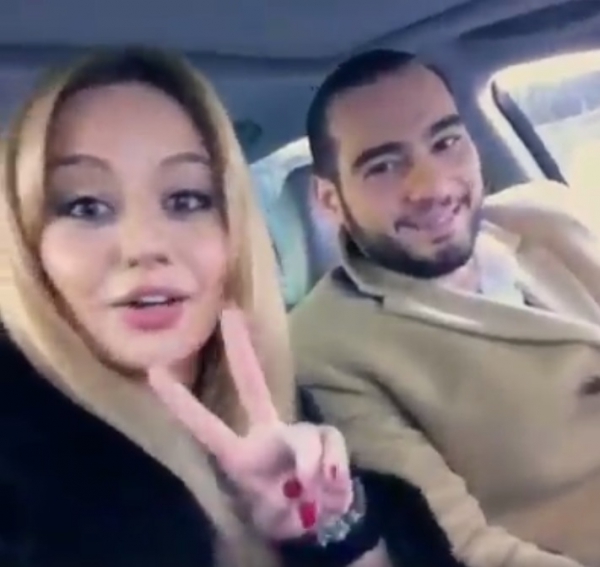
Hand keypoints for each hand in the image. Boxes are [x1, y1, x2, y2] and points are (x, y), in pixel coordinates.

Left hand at [147, 307, 352, 540]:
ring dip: (311, 471)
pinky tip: (331, 490)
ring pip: (305, 438)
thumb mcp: (274, 511)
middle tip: (228, 313)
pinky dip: (334, 472)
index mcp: (241, 452)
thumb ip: (281, 489)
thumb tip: (309, 469)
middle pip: (251, 384)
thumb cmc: (285, 510)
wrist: (321, 520)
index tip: (154, 370)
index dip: (180, 401)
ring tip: (315, 498)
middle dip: (239, 349)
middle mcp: (266, 432)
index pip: (205, 424)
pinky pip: (331, 447)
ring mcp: (296, 432)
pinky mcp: (326, 437)